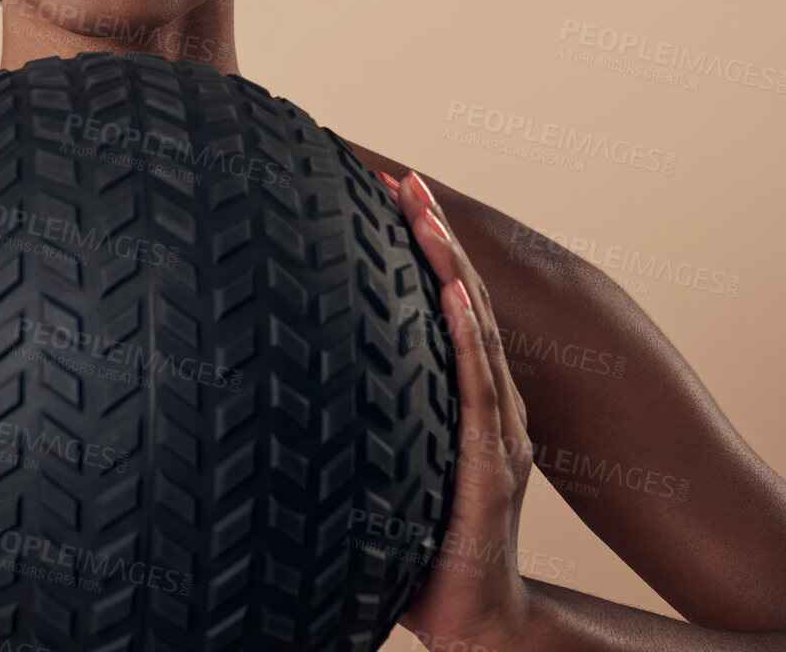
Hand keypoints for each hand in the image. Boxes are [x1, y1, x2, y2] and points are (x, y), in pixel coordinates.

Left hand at [380, 169, 534, 649]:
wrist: (477, 622)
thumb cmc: (424, 551)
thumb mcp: (390, 471)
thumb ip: (363, 430)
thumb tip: (289, 390)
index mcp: (470, 405)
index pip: (450, 310)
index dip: (427, 252)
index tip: (393, 196)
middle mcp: (491, 408)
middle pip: (467, 302)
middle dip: (437, 236)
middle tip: (406, 178)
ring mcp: (497, 435)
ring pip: (478, 332)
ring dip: (450, 268)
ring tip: (425, 213)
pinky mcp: (493, 469)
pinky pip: (479, 393)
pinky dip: (471, 340)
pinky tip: (456, 297)